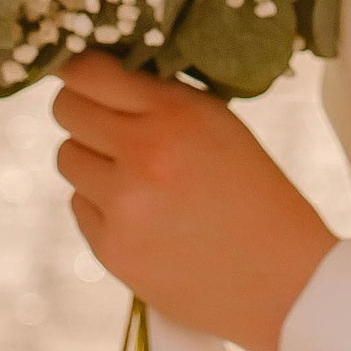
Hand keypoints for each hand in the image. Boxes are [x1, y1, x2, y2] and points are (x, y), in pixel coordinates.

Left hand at [53, 54, 334, 350]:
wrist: (283, 281)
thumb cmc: (256, 195)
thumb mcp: (222, 125)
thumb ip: (163, 99)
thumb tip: (103, 76)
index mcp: (177, 115)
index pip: (88, 72)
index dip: (78, 69)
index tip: (84, 77)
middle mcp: (144, 155)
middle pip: (66, 111)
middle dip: (82, 112)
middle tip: (107, 126)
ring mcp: (123, 206)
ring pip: (68, 158)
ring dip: (92, 160)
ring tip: (135, 176)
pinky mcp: (111, 249)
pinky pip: (79, 206)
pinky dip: (101, 205)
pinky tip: (144, 216)